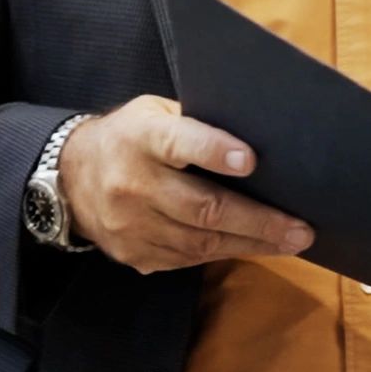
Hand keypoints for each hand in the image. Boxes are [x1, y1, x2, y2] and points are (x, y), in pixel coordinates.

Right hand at [57, 95, 313, 273]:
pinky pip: (188, 259)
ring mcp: (131, 225)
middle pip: (201, 207)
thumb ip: (196, 121)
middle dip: (258, 220)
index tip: (251, 161)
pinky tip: (255, 247)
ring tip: (293, 241)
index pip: (179, 143)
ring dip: (252, 244)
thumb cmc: (130, 136)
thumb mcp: (154, 112)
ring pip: (200, 241)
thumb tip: (259, 134)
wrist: (69, 177)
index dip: (214, 150)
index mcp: (141, 137)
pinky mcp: (134, 254)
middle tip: (302, 228)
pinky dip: (225, 252)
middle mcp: (133, 183)